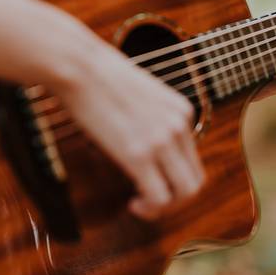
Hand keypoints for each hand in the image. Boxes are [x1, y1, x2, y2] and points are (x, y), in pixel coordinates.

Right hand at [57, 41, 204, 219]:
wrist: (79, 65)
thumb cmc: (97, 77)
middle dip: (175, 200)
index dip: (176, 180)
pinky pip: (159, 197)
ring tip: (141, 205)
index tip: (151, 181)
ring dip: (165, 208)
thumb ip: (150, 118)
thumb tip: (140, 141)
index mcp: (182, 111)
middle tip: (150, 201)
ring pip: (184, 193)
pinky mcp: (139, 153)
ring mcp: (161, 140)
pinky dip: (150, 209)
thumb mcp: (139, 94)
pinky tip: (133, 203)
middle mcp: (178, 126)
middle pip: (196, 181)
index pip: (195, 160)